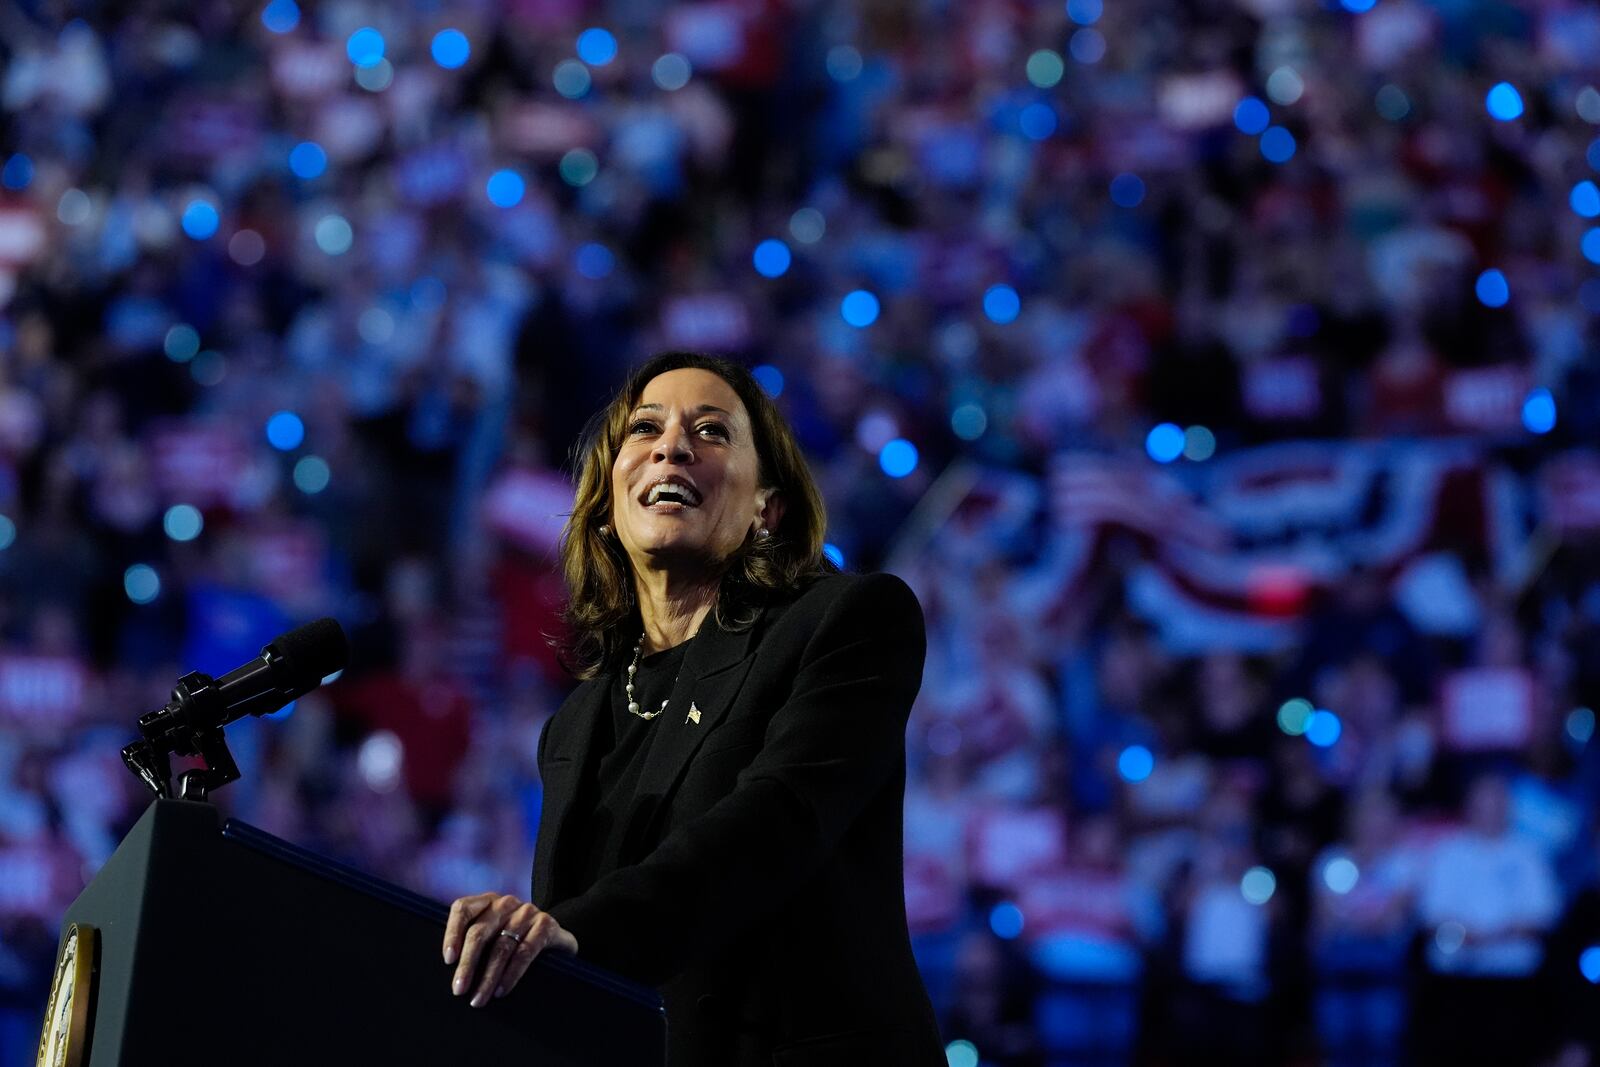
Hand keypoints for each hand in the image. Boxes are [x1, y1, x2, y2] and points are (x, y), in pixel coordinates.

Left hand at [442, 892, 578, 1007]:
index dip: (452, 933)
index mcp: (487, 901)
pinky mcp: (546, 925)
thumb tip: (448, 967)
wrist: (556, 939)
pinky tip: (501, 991)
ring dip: (488, 977)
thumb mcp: (493, 934)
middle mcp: (506, 903)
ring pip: (501, 947)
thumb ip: (472, 940)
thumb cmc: (513, 941)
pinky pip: (525, 952)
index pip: (463, 908)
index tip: (447, 960)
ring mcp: (527, 912)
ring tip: (479, 999)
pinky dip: (511, 974)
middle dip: (467, 965)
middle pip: (479, 932)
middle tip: (459, 990)